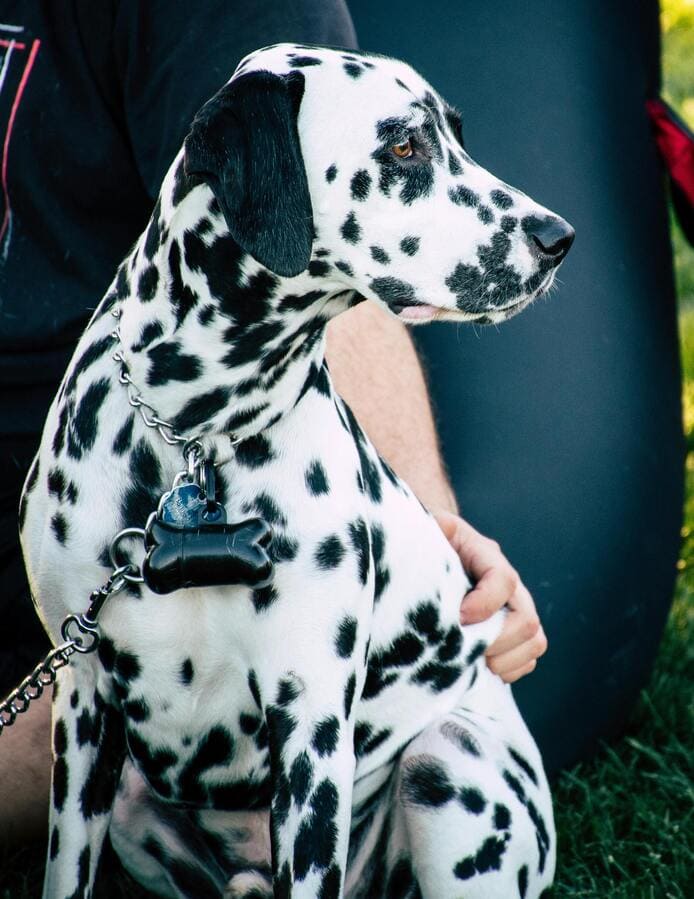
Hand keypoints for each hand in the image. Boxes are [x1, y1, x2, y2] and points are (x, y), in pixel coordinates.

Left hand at [432, 509, 546, 683]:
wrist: (437, 551)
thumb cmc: (428, 542)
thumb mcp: (426, 529)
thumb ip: (431, 531)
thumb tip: (434, 530)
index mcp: (485, 555)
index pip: (504, 579)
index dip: (485, 604)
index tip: (457, 618)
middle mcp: (509, 584)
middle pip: (526, 618)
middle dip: (495, 640)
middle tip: (463, 648)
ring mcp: (516, 608)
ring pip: (534, 640)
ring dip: (504, 659)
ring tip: (472, 661)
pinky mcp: (515, 632)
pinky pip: (529, 657)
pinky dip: (508, 669)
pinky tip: (479, 666)